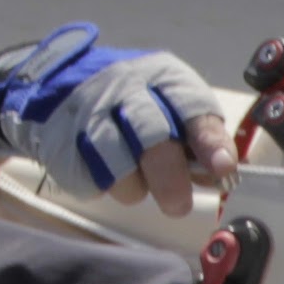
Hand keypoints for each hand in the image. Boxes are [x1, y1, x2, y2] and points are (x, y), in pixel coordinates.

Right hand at [0, 24, 232, 211]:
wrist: (62, 85)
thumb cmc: (137, 103)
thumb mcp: (172, 104)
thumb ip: (198, 136)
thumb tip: (220, 175)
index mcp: (161, 77)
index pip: (190, 107)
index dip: (208, 141)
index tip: (222, 169)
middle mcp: (124, 90)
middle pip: (151, 138)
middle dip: (169, 178)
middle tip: (177, 205)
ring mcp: (88, 115)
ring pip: (118, 169)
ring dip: (134, 187)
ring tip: (136, 180)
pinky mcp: (61, 142)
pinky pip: (90, 181)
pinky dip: (104, 185)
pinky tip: (105, 171)